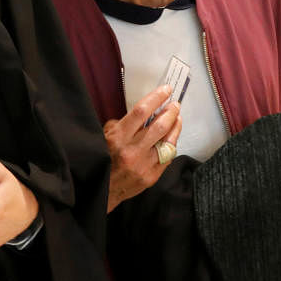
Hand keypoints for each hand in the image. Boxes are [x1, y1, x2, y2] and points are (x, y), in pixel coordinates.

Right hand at [104, 86, 181, 212]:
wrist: (103, 191)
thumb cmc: (103, 160)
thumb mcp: (104, 137)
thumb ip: (120, 124)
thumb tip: (139, 113)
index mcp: (118, 138)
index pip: (141, 112)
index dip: (156, 98)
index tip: (165, 90)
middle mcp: (132, 150)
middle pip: (159, 125)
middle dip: (171, 111)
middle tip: (175, 105)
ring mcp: (144, 165)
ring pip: (168, 141)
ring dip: (175, 126)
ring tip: (177, 118)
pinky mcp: (152, 176)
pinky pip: (167, 156)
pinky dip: (171, 144)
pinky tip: (171, 138)